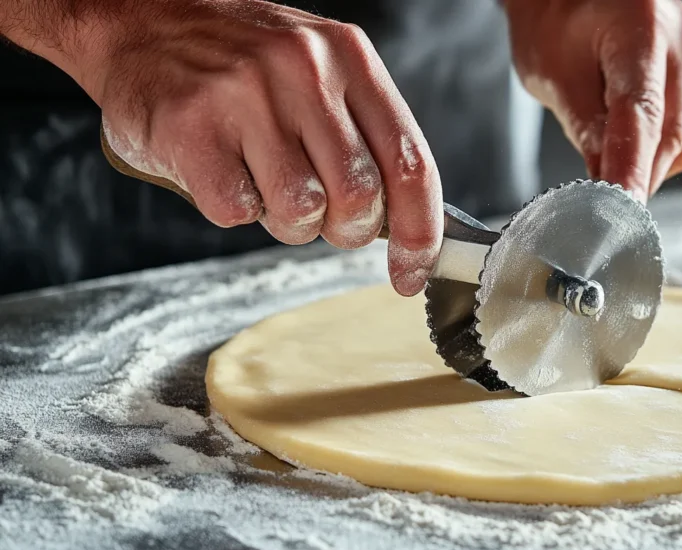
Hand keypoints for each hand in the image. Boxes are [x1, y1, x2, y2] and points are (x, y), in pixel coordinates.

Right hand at [62, 0, 441, 295]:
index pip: (409, 163)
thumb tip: (407, 227)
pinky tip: (224, 170)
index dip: (420, 233)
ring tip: (265, 183)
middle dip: (344, 229)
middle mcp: (303, 68)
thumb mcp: (321, 73)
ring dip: (287, 221)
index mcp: (349, 57)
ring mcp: (244, 95)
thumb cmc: (243, 63)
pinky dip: (234, 209)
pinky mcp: (191, 126)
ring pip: (301, 211)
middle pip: (359, 197)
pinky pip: (237, 212)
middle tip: (320, 214)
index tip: (412, 273)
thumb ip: (367, 137)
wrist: (142, 22)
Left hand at [505, 0, 681, 200]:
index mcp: (642, 27)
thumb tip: (606, 186)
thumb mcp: (553, 76)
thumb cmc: (553, 22)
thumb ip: (586, 130)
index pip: (641, 117)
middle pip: (670, 136)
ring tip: (606, 147)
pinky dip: (656, 148)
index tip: (622, 212)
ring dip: (645, 163)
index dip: (632, 171)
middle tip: (599, 204)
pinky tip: (627, 134)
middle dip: (634, 176)